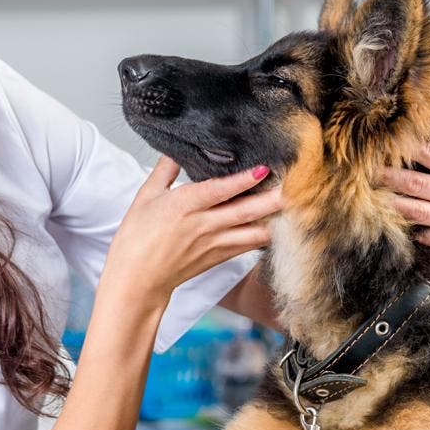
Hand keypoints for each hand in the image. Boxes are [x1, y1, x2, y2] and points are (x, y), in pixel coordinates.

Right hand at [101, 156, 282, 306]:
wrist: (138, 280)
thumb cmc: (137, 239)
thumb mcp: (146, 197)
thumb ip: (164, 171)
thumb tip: (174, 150)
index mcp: (184, 206)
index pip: (220, 190)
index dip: (243, 180)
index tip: (263, 169)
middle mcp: (204, 225)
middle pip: (246, 212)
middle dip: (271, 200)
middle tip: (293, 186)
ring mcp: (215, 244)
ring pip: (254, 232)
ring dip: (273, 219)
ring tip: (290, 204)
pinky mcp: (220, 257)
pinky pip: (248, 246)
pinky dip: (263, 235)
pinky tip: (274, 223)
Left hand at [384, 142, 429, 260]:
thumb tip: (408, 145)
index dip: (403, 151)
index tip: (382, 149)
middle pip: (416, 184)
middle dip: (389, 178)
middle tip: (369, 173)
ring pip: (416, 211)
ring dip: (392, 203)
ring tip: (375, 197)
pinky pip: (425, 235)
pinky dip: (410, 228)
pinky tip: (399, 221)